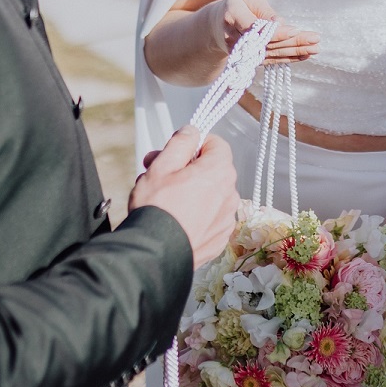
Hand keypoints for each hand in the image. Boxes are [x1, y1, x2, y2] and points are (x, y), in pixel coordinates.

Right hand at [131, 126, 239, 263]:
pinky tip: (174, 218)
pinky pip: (210, 216)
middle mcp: (230, 194)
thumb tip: (192, 131)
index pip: (217, 144)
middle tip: (156, 171)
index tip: (177, 150)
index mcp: (219, 172)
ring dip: (190, 190)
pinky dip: (196, 213)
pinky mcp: (220, 238)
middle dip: (186, 167)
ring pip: (210, 194)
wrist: (155, 254)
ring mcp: (227, 218)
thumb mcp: (162, 166)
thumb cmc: (157, 209)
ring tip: (161, 198)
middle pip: (211, 169)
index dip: (196, 144)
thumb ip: (180, 143)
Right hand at [218, 0, 318, 61]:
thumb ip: (265, 11)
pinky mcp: (248, 60)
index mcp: (232, 16)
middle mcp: (234, 37)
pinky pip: (270, 60)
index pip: (255, 28)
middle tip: (315, 39)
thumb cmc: (239, 5)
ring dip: (295, 52)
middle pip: (267, 43)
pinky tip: (305, 55)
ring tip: (315, 48)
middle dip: (293, 42)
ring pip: (271, 53)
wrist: (217, 25)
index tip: (295, 31)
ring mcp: (241, 52)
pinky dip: (288, 58)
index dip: (275, 32)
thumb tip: (281, 24)